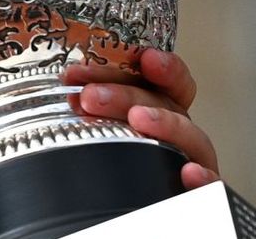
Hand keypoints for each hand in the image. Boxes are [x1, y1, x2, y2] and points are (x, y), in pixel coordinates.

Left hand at [61, 49, 218, 189]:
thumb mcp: (96, 134)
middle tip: (90, 96)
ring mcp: (189, 165)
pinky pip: (209, 189)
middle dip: (128, 93)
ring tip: (139, 119)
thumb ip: (89, 111)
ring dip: (164, 124)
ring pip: (190, 138)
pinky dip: (202, 179)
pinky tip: (188, 172)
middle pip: (164, 104)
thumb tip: (64, 85)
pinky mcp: (195, 197)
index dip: (160, 67)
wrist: (119, 217)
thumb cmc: (108, 170)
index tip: (143, 56)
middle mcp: (176, 136)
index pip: (166, 84)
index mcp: (155, 115)